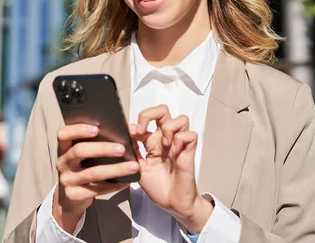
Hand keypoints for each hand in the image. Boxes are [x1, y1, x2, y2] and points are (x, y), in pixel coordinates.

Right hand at [53, 123, 139, 233]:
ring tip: (132, 166)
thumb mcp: (82, 154)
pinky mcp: (74, 195)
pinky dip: (113, 186)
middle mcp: (62, 162)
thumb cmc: (82, 168)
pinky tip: (126, 182)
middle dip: (102, 149)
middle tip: (122, 149)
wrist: (71, 196)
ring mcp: (67, 180)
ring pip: (91, 173)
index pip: (63, 134)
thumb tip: (122, 131)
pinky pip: (96, 190)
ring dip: (114, 169)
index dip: (78, 130)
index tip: (97, 129)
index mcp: (64, 148)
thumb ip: (94, 142)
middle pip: (79, 151)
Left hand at [130, 105, 212, 233]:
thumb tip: (124, 133)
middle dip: (150, 114)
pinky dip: (181, 140)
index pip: (145, 120)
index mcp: (152, 141)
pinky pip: (190, 135)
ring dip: (169, 128)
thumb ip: (132, 151)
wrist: (172, 203)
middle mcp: (165, 139)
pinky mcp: (189, 151)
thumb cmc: (158, 187)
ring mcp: (178, 144)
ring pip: (181, 118)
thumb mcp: (137, 167)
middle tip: (142, 129)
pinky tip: (175, 152)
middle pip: (162, 110)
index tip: (129, 134)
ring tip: (164, 144)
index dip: (135, 123)